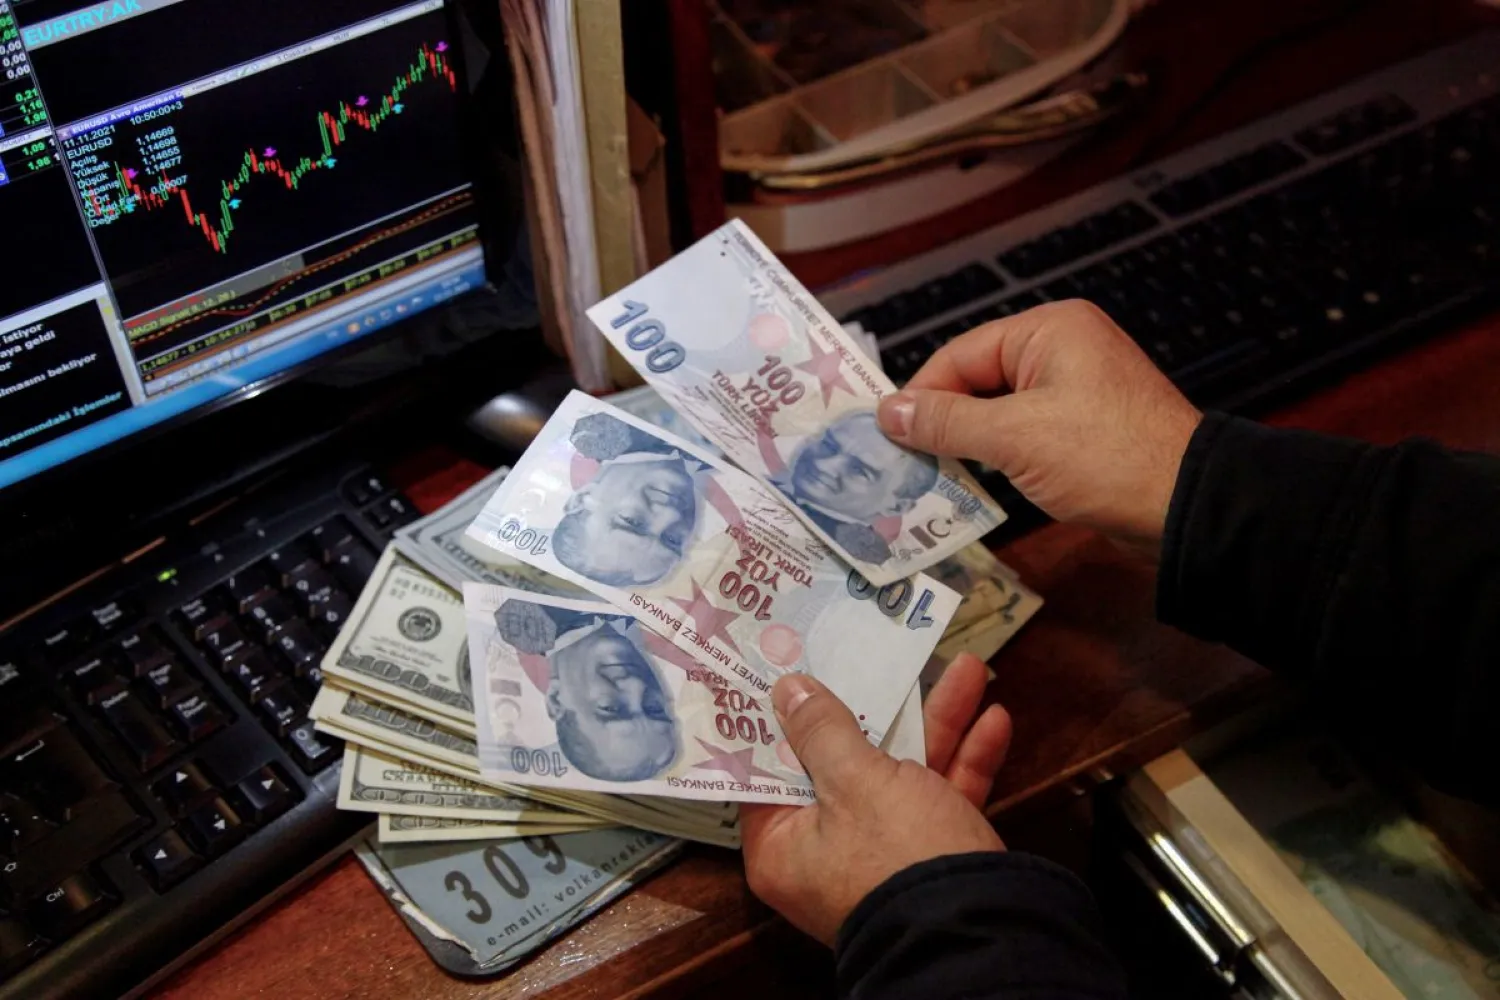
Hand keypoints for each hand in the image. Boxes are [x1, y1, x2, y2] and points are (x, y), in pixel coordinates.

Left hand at [741, 654, 1010, 945]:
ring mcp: (883, 854)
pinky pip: (942, 799)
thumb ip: (824, 731)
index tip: (795, 668)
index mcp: (784, 845)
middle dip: (881, 708)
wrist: (982, 932)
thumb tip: (788, 692)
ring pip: (904, 774)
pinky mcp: (931, 856)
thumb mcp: (855, 783)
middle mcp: (827, 853)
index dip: (787, 717)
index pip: (772, 770)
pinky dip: (966, 762)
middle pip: (844, 763)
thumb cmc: (898, 858)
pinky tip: (994, 720)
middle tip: (885, 657)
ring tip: (968, 669)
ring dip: (939, 722)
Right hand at [876, 300, 1201, 548]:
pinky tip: (973, 485)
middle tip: (899, 460)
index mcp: (1049, 331)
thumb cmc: (1104, 457)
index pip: (962, 353)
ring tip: (927, 477)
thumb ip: (947, 422)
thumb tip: (889, 412)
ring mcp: (1078, 390)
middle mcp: (1063, 350)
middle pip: (978, 379)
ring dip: (967, 444)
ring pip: (999, 411)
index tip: (885, 435)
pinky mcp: (1086, 428)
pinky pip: (1025, 433)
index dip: (921, 394)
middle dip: (942, 421)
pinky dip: (998, 457)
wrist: (1188, 507)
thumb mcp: (1015, 438)